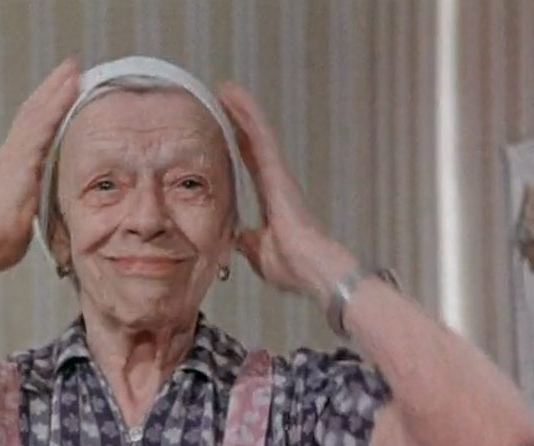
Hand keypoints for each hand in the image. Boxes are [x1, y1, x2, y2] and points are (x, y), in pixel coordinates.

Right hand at [0, 59, 78, 268]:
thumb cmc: (7, 234)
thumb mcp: (28, 208)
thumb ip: (39, 194)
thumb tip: (51, 196)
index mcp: (15, 162)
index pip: (33, 125)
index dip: (49, 104)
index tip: (66, 87)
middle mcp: (13, 152)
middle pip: (34, 110)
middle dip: (53, 87)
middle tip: (72, 67)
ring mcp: (16, 153)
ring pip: (37, 112)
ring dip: (56, 89)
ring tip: (74, 70)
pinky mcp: (22, 159)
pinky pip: (42, 126)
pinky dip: (56, 106)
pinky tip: (69, 92)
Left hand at [218, 82, 356, 305]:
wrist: (311, 269)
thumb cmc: (293, 266)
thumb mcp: (258, 253)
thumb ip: (247, 241)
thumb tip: (236, 238)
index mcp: (271, 199)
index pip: (249, 164)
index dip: (237, 144)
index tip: (225, 126)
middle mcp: (275, 182)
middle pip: (252, 143)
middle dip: (238, 120)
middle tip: (222, 96)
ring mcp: (278, 175)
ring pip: (258, 134)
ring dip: (242, 111)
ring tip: (226, 89)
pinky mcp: (279, 173)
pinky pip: (262, 139)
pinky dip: (249, 117)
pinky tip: (237, 99)